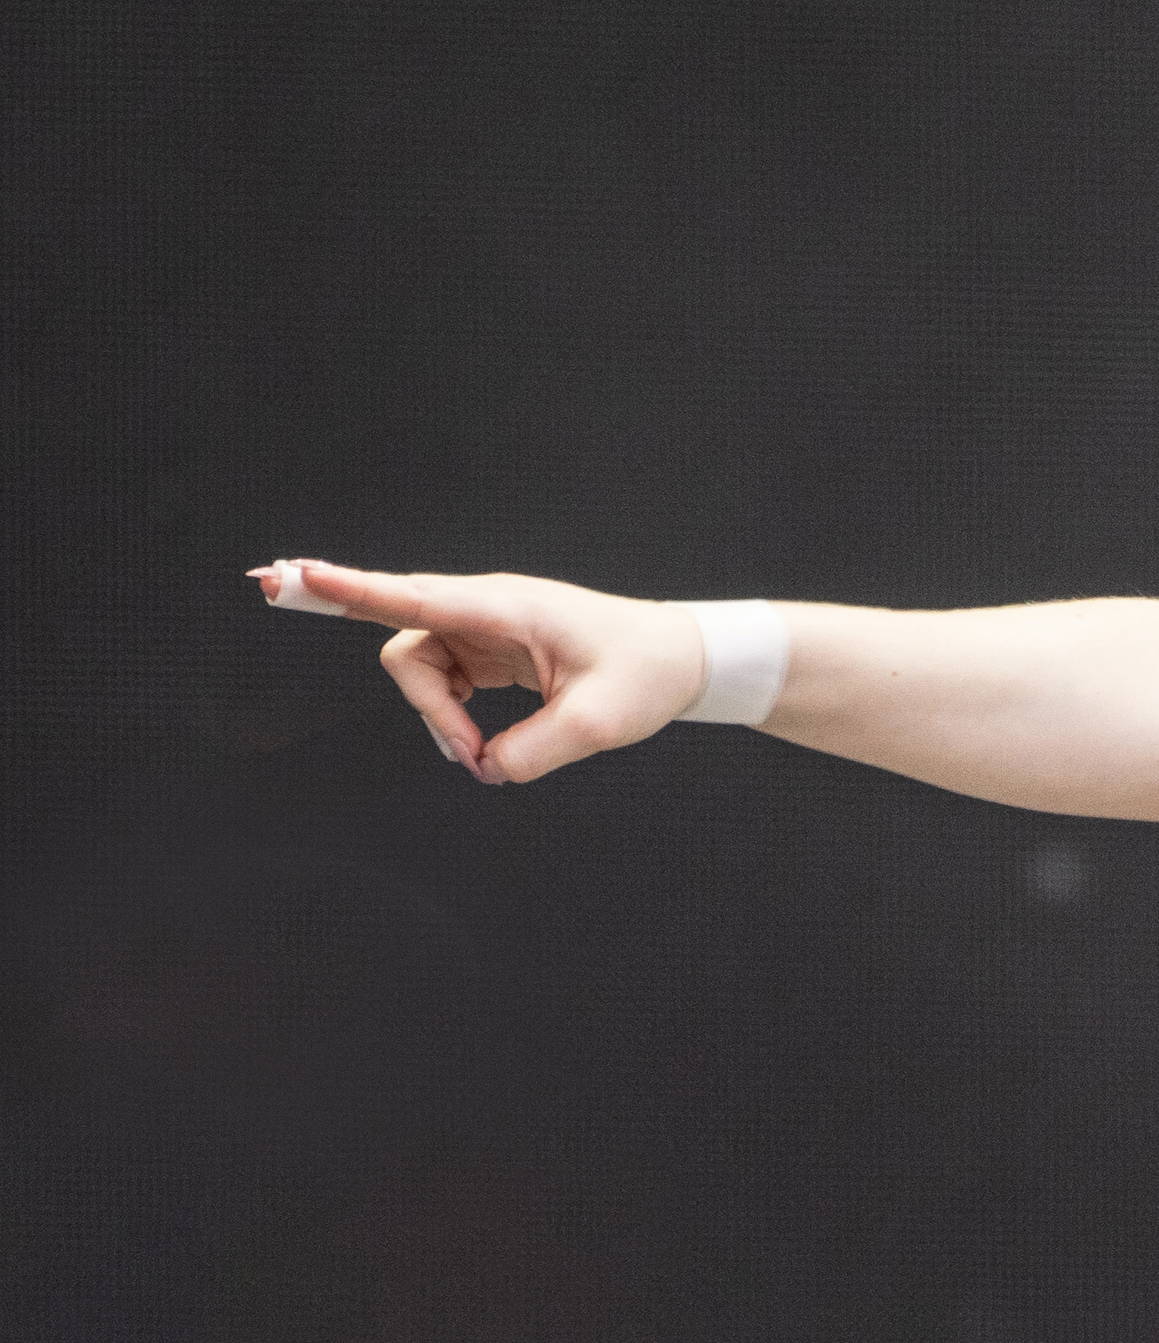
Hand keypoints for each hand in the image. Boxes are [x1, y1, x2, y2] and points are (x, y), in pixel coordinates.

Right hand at [249, 559, 710, 783]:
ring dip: (438, 718)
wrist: (679, 659)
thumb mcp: (598, 724)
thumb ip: (533, 751)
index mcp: (508, 607)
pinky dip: (451, 717)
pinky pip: (442, 680)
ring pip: (419, 668)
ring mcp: (483, 628)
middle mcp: (486, 609)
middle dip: (422, 703)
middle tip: (465, 753)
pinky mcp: (487, 650)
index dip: (351, 589)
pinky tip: (480, 744)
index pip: (416, 596)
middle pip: (406, 644)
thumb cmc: (646, 673)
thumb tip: (485, 769)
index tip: (293, 573)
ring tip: (482, 756)